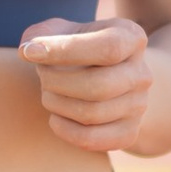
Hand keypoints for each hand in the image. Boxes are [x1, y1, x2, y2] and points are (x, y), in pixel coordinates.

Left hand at [20, 16, 155, 151]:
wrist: (103, 77)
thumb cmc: (75, 50)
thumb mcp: (60, 32)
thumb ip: (40, 35)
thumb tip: (28, 52)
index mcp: (131, 37)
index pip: (108, 47)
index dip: (66, 50)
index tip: (29, 52)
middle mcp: (142, 73)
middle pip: (98, 86)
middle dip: (56, 82)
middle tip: (42, 76)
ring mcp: (139, 105)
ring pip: (91, 114)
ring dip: (56, 104)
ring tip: (48, 93)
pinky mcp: (129, 132)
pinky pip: (91, 139)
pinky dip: (64, 130)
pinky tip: (56, 117)